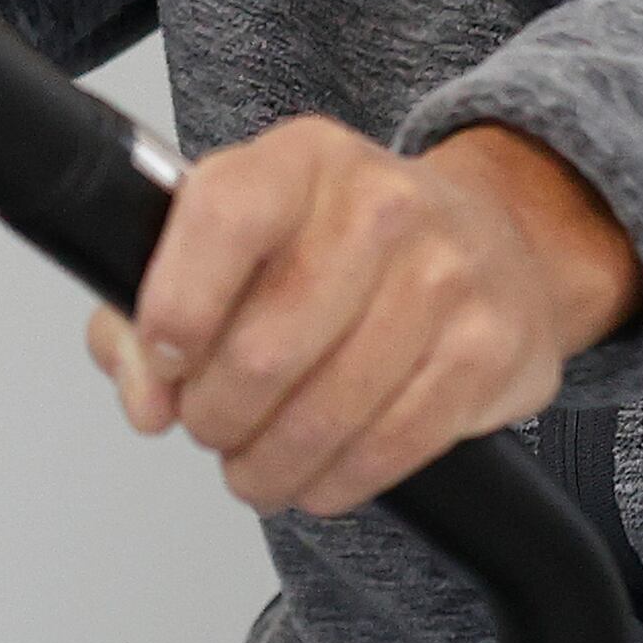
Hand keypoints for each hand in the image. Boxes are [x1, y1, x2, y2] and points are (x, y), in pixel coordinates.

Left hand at [86, 119, 640, 516]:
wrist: (494, 236)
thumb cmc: (340, 245)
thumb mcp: (234, 241)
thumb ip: (151, 314)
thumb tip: (147, 401)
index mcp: (301, 160)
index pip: (226, 217)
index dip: (178, 304)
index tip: (164, 360)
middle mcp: (380, 206)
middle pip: (267, 347)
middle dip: (216, 415)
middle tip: (210, 427)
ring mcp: (446, 277)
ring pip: (326, 414)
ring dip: (269, 464)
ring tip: (254, 467)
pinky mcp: (489, 351)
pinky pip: (390, 446)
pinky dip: (335, 481)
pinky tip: (316, 477)